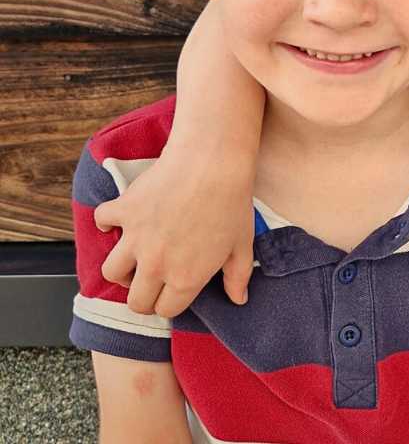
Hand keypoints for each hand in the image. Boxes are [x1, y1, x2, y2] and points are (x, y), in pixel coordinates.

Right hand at [94, 142, 253, 317]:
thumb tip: (238, 300)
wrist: (213, 161)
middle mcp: (155, 265)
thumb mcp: (243, 243)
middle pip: (136, 301)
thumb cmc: (232, 201)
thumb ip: (238, 276)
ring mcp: (135, 238)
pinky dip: (108, 221)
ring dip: (122, 268)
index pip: (166, 310)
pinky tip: (121, 218)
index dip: (171, 302)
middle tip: (153, 279)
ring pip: (111, 272)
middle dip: (145, 295)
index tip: (174, 290)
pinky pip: (102, 222)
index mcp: (185, 278)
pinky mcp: (124, 210)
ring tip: (136, 256)